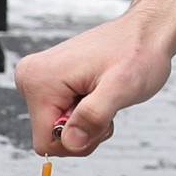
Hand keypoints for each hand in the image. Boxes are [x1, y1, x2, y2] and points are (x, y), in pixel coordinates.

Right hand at [14, 0, 175, 155]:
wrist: (144, 33)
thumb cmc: (137, 52)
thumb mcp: (121, 87)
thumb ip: (93, 115)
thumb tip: (70, 142)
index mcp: (38, 80)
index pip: (45, 142)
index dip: (77, 140)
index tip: (99, 118)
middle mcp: (31, 78)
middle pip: (51, 137)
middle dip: (83, 130)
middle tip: (106, 104)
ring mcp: (39, 81)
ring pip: (60, 130)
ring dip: (87, 123)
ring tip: (104, 96)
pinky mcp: (50, 84)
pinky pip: (64, 118)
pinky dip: (85, 114)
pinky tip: (99, 94)